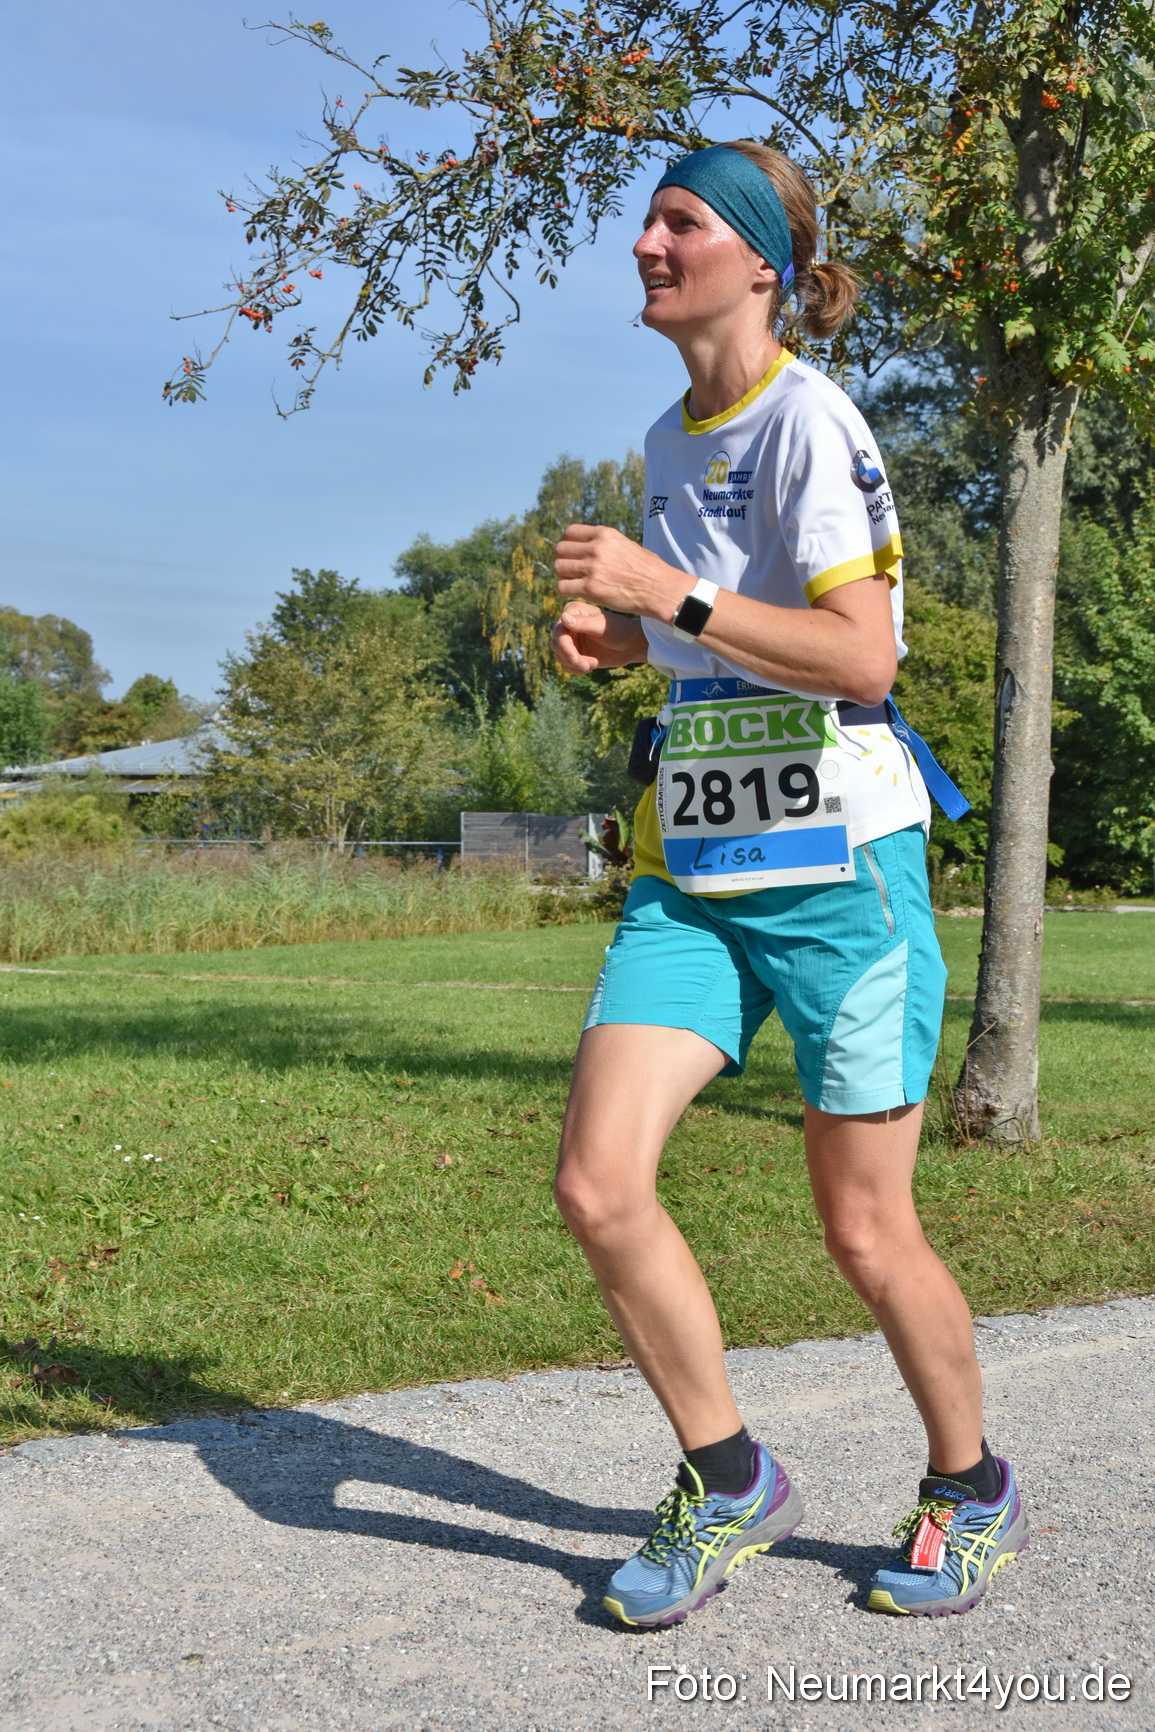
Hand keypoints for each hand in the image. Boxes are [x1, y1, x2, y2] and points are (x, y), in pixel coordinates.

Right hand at [551, 601, 648, 674]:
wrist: (631, 644)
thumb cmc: (620, 630)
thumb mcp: (602, 627)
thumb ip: (583, 623)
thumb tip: (563, 618)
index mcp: (573, 612)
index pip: (559, 631)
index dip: (565, 646)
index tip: (576, 658)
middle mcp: (568, 624)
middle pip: (556, 644)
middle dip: (570, 658)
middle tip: (588, 665)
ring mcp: (571, 639)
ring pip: (559, 656)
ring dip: (574, 664)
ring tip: (593, 664)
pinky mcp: (574, 652)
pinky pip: (565, 664)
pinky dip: (575, 669)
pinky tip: (591, 666)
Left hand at [554, 523, 682, 619]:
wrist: (660, 588)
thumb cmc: (647, 569)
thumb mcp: (626, 544)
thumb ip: (605, 543)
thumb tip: (589, 545)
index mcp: (604, 534)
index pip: (569, 532)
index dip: (566, 543)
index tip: (570, 553)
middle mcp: (596, 548)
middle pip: (560, 549)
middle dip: (563, 560)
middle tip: (571, 571)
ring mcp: (592, 568)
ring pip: (558, 568)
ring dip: (564, 576)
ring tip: (575, 582)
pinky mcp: (590, 588)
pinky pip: (562, 587)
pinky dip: (566, 591)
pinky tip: (577, 592)